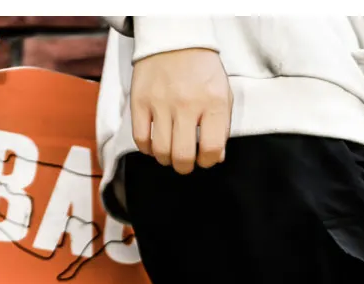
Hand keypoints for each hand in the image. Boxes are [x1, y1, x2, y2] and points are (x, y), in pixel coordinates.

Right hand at [130, 48, 232, 173]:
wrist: (175, 38)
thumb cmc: (202, 71)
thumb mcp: (223, 95)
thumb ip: (222, 127)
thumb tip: (215, 157)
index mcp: (213, 103)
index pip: (212, 149)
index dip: (208, 161)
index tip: (204, 158)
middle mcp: (187, 104)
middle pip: (183, 156)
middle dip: (185, 166)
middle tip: (185, 161)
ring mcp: (161, 102)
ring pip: (161, 151)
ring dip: (166, 159)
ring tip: (169, 151)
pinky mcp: (140, 100)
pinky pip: (140, 138)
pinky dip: (147, 148)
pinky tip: (154, 143)